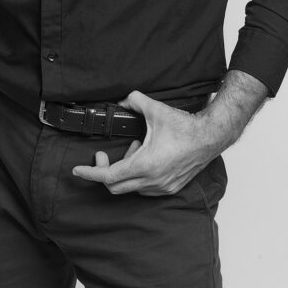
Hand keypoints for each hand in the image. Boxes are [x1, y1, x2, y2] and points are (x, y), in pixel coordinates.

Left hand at [71, 90, 232, 195]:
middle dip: (104, 170)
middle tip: (102, 155)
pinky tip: (145, 155)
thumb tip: (122, 100)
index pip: (109, 176)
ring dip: (124, 170)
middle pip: (115, 186)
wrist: (211, 137)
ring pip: (130, 187)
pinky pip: (144, 187)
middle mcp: (152, 180)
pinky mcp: (170, 187)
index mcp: (145, 165)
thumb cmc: (186, 127)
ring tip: (133, 148)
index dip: (90, 174)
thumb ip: (135, 100)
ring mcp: (162, 187)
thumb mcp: (156, 109)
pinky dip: (137, 174)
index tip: (77, 171)